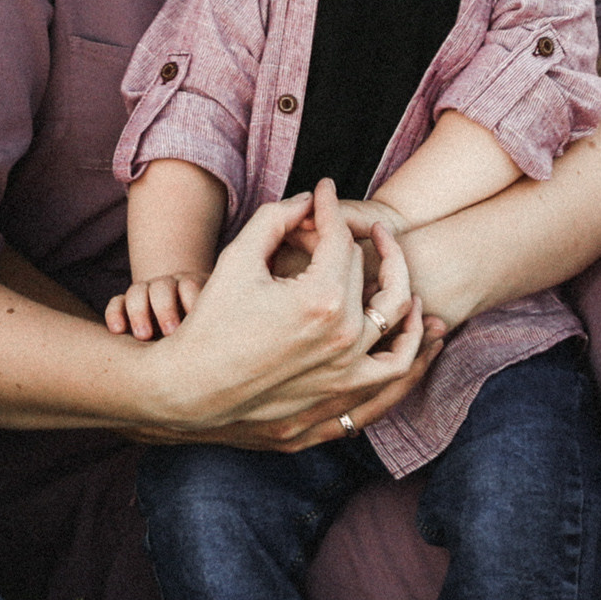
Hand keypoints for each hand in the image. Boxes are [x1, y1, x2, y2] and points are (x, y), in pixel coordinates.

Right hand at [106, 271, 208, 339]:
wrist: (180, 329)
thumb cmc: (203, 334)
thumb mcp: (210, 329)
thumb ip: (210, 330)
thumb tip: (218, 349)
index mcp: (192, 288)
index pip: (190, 286)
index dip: (191, 301)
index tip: (196, 324)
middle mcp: (167, 287)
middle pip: (163, 288)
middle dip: (165, 309)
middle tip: (171, 333)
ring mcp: (145, 294)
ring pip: (137, 292)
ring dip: (139, 312)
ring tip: (144, 337)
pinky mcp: (126, 305)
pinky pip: (117, 303)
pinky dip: (115, 314)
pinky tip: (118, 331)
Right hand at [133, 180, 429, 435]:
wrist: (188, 392)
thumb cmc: (208, 323)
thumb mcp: (237, 260)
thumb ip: (276, 220)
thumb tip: (308, 201)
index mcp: (321, 299)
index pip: (341, 240)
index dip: (330, 210)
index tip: (323, 194)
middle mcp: (344, 339)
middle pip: (369, 277)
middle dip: (360, 244)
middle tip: (350, 231)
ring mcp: (345, 378)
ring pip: (399, 333)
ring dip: (408, 301)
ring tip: (406, 279)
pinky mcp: (338, 405)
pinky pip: (392, 383)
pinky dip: (411, 359)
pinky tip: (412, 337)